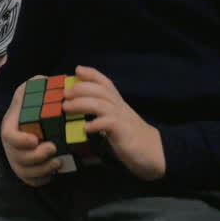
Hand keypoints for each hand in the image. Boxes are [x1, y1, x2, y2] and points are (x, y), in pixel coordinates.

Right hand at [1, 83, 61, 185]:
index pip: (9, 136)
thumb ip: (38, 84)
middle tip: (53, 148)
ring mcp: (18, 158)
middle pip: (18, 157)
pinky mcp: (26, 169)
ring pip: (25, 171)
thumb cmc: (29, 103)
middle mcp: (11, 145)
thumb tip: (49, 82)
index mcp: (10, 126)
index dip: (20, 140)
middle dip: (36, 157)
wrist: (27, 117)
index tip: (35, 139)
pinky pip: (31, 181)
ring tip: (58, 161)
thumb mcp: (31, 89)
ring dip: (42, 169)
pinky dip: (42, 180)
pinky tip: (54, 172)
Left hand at [63, 65, 165, 180]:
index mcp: (117, 102)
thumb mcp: (115, 119)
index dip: (91, 74)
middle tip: (65, 93)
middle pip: (99, 90)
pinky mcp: (122, 131)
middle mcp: (118, 106)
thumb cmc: (130, 135)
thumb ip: (101, 112)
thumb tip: (80, 108)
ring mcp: (121, 118)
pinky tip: (85, 128)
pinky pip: (108, 123)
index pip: (105, 82)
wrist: (154, 150)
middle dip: (80, 88)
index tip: (77, 70)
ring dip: (81, 104)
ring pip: (100, 104)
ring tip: (67, 108)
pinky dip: (95, 124)